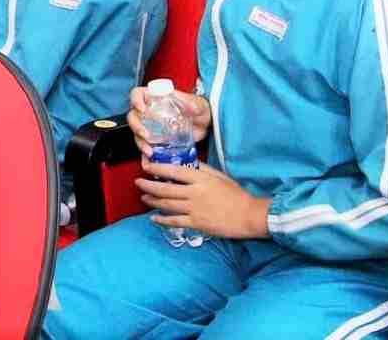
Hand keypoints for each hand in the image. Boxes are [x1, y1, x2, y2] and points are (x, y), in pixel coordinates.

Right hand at [126, 84, 210, 156]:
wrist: (205, 125)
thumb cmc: (198, 110)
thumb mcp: (199, 105)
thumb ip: (194, 104)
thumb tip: (191, 106)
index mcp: (156, 97)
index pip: (138, 94)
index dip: (136, 100)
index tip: (142, 109)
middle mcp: (150, 110)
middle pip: (133, 115)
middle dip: (136, 126)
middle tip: (145, 134)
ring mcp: (151, 125)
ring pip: (136, 131)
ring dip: (140, 141)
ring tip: (149, 149)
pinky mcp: (155, 138)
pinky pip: (145, 143)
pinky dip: (146, 149)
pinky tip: (152, 154)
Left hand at [137, 161, 269, 239]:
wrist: (249, 215)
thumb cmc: (236, 194)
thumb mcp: (219, 176)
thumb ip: (202, 169)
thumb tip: (186, 163)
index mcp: (200, 178)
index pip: (173, 170)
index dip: (157, 168)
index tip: (146, 167)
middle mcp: (194, 192)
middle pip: (165, 188)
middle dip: (148, 185)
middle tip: (138, 183)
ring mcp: (194, 209)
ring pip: (167, 204)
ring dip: (152, 200)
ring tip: (144, 197)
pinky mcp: (197, 224)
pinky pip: (175, 221)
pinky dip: (162, 219)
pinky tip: (154, 218)